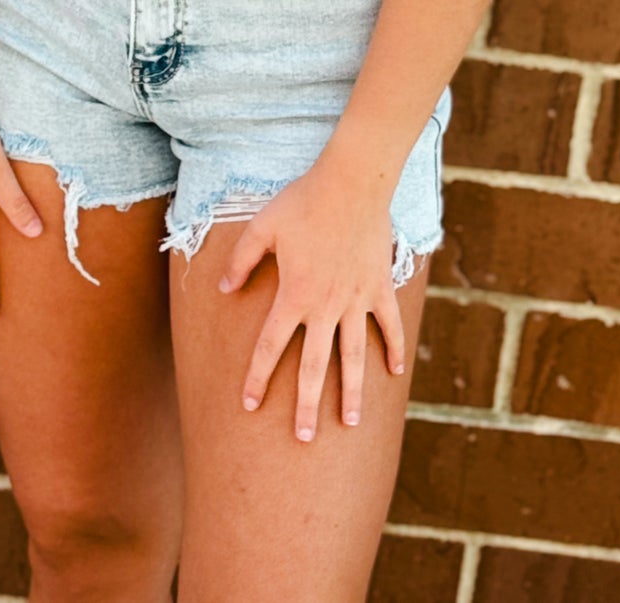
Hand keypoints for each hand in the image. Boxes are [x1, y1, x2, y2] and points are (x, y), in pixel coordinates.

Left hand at [218, 160, 403, 441]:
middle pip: (313, 365)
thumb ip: (242, 261)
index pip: (271, 346)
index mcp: (294, 295)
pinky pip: (388, 324)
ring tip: (348, 422)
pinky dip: (393, 347)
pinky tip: (395, 371)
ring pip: (353, 355)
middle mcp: (325, 306)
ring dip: (350, 391)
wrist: (352, 182)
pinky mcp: (380, 287)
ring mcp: (356, 299)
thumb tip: (224, 291)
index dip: (257, 376)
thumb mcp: (262, 227)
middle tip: (303, 438)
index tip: (247, 405)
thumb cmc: (303, 201)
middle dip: (306, 405)